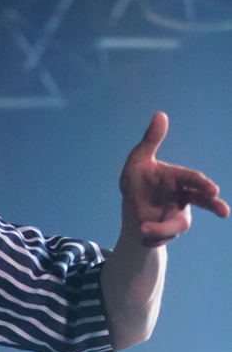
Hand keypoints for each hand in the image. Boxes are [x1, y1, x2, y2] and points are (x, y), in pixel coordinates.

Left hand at [118, 112, 228, 247]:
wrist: (130, 207)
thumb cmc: (137, 179)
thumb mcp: (138, 160)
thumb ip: (150, 141)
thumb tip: (160, 114)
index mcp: (178, 178)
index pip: (192, 180)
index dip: (202, 184)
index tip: (212, 189)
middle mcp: (184, 196)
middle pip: (203, 201)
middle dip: (213, 205)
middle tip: (224, 211)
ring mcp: (179, 213)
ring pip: (180, 224)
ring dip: (163, 228)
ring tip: (143, 227)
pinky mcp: (170, 230)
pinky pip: (164, 237)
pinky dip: (153, 237)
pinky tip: (142, 235)